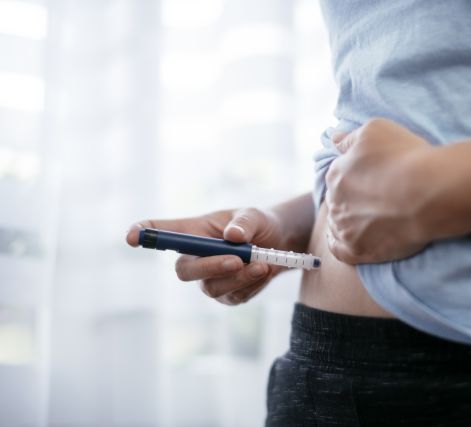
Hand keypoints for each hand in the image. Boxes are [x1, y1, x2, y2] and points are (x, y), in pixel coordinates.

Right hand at [126, 208, 284, 304]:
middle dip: (210, 267)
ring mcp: (209, 280)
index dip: (142, 234)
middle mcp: (195, 258)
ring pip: (212, 288)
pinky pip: (234, 297)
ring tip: (263, 264)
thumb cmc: (259, 224)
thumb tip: (233, 237)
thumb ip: (245, 223)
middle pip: (185, 270)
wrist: (280, 244)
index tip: (131, 237)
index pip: (160, 232)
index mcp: (193, 232)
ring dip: (239, 277)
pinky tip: (265, 270)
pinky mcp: (227, 296)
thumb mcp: (255, 216)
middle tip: (237, 259)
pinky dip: (252, 284)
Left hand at [325, 118, 432, 263]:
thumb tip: (334, 140)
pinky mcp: (358, 250)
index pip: (339, 175)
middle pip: (339, 200)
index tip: (374, 178)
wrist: (430, 192)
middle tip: (378, 199)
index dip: (357, 176)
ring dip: (349, 221)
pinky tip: (349, 241)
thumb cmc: (406, 156)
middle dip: (353, 199)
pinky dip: (341, 245)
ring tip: (370, 219)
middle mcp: (335, 201)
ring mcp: (345, 228)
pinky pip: (339, 251)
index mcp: (337, 173)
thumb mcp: (375, 130)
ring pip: (338, 225)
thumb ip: (350, 138)